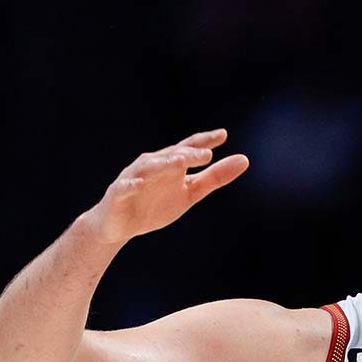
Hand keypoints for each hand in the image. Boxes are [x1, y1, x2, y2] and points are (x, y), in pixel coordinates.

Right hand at [89, 129, 249, 243]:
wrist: (120, 226)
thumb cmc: (155, 206)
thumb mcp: (190, 192)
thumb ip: (215, 177)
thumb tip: (244, 160)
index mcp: (170, 164)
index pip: (188, 148)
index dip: (204, 141)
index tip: (223, 135)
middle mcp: (152, 166)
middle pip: (171, 156)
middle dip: (188, 154)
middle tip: (207, 154)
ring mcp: (133, 178)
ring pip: (149, 168)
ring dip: (163, 164)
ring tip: (179, 162)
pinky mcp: (118, 193)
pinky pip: (125, 187)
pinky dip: (131, 185)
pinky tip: (139, 185)